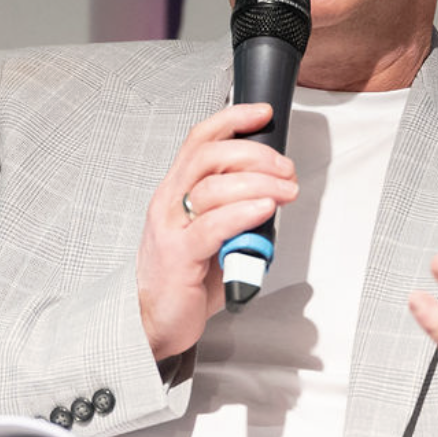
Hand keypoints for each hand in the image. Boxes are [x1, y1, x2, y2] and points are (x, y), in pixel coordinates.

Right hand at [137, 102, 297, 361]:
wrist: (150, 323)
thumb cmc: (183, 280)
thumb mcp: (211, 236)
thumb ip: (236, 213)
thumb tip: (274, 197)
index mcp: (175, 192)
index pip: (199, 141)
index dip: (231, 119)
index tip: (263, 114)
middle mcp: (168, 203)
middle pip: (209, 156)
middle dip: (255, 154)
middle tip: (286, 168)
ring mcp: (171, 228)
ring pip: (214, 187)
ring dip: (259, 183)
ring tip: (287, 190)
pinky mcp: (178, 257)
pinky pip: (213, 226)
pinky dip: (243, 213)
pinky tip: (265, 209)